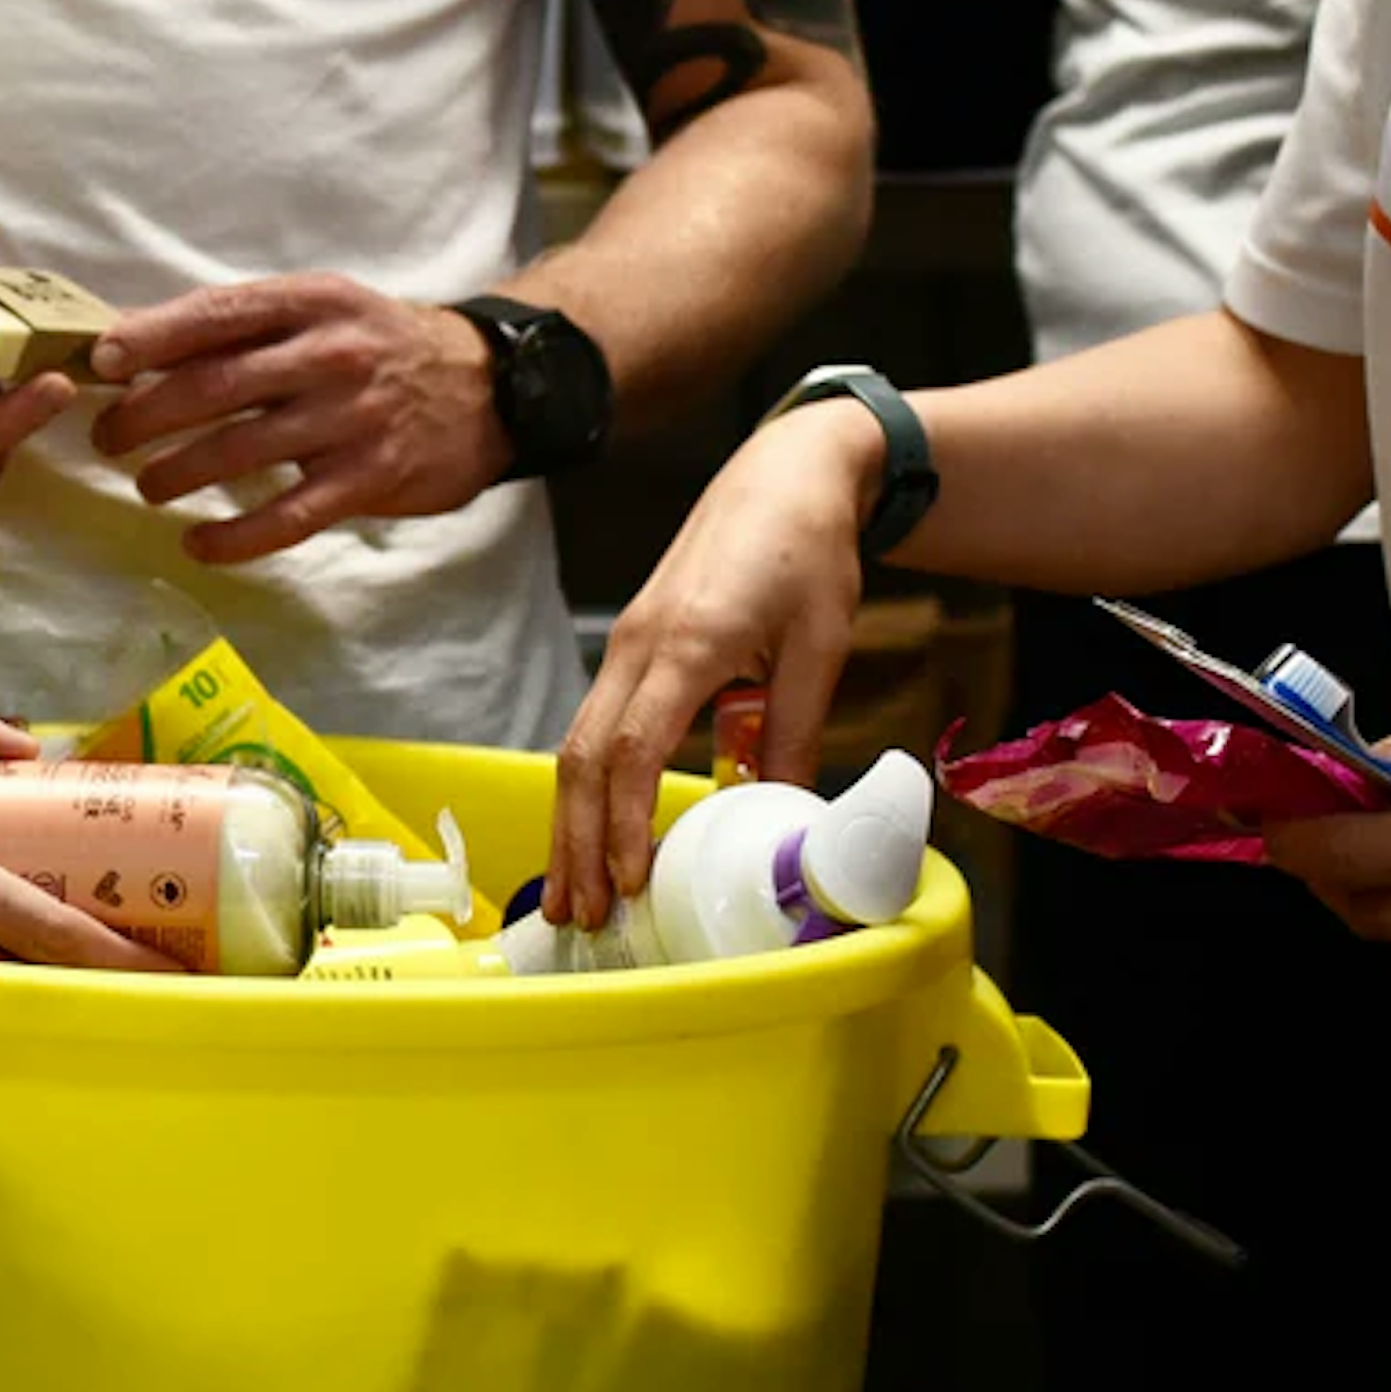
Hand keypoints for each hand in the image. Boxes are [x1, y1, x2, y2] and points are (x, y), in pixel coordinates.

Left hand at [88, 274, 511, 564]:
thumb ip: (243, 324)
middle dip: (147, 415)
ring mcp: (350, 419)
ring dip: (178, 473)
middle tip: (108, 438)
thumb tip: (139, 341)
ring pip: (241, 451)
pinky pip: (288, 516)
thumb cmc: (380, 346)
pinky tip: (198, 543)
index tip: (102, 361)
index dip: (151, 338)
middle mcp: (329, 355)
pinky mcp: (368, 478)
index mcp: (311, 302)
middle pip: (215, 386)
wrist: (489, 387)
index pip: (216, 314)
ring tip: (148, 486)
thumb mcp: (321, 309)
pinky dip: (235, 536)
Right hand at [545, 401, 884, 930]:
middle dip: (575, 842)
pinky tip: (594, 834)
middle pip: (582, 757)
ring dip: (571, 824)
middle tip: (582, 916)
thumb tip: (785, 818)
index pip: (633, 747)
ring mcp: (625, 644)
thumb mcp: (820, 645)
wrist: (782, 475)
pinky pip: (592, 727)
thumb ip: (793, 731)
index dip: (624, 822)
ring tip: (572, 895)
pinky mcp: (630, 647)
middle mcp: (638, 645)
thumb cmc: (807, 549)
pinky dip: (588, 789)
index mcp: (687, 643)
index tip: (628, 882)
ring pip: (575, 746)